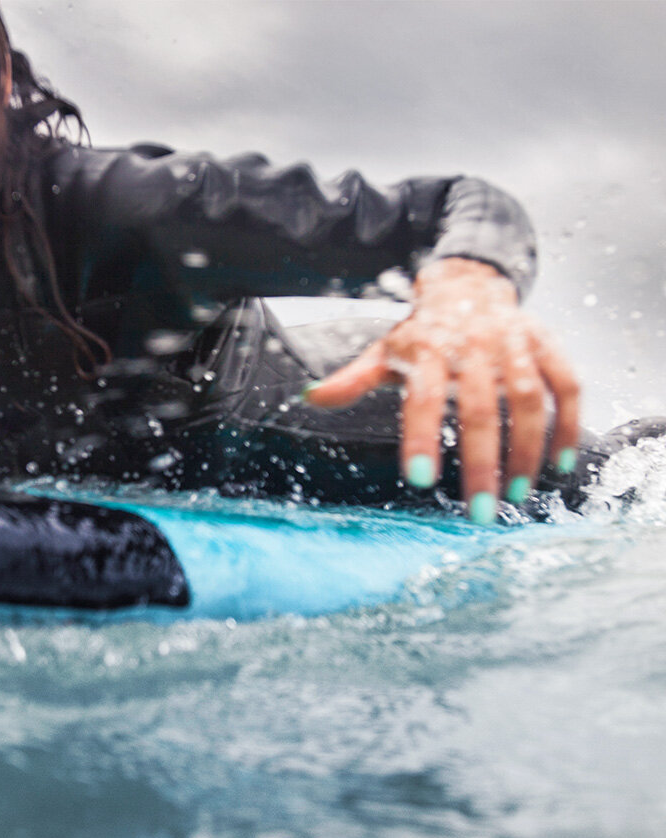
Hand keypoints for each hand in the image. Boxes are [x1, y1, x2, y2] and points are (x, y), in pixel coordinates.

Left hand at [303, 257, 579, 522]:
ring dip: (527, 451)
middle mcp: (472, 345)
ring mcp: (514, 343)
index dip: (421, 438)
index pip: (421, 399)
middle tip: (479, 513)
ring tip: (517, 495)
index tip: (420, 481)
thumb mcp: (384, 352)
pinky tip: (561, 464)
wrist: (467, 283)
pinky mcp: (547, 344)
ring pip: (528, 400)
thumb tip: (310, 397)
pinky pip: (566, 385)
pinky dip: (569, 424)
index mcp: (426, 349)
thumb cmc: (422, 332)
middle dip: (480, 463)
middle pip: (478, 408)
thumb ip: (352, 380)